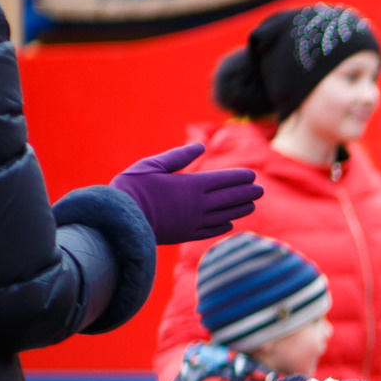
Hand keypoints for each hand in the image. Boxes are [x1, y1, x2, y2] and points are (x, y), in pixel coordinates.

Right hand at [111, 143, 262, 243]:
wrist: (120, 220)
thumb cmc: (132, 188)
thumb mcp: (153, 165)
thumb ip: (178, 157)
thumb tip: (199, 146)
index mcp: (191, 185)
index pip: (223, 180)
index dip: (239, 178)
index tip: (252, 176)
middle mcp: (198, 205)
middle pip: (229, 198)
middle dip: (245, 193)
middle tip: (259, 190)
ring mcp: (193, 221)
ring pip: (224, 215)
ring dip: (239, 209)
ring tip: (251, 205)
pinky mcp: (185, 234)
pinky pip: (210, 230)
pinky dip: (223, 226)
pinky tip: (229, 223)